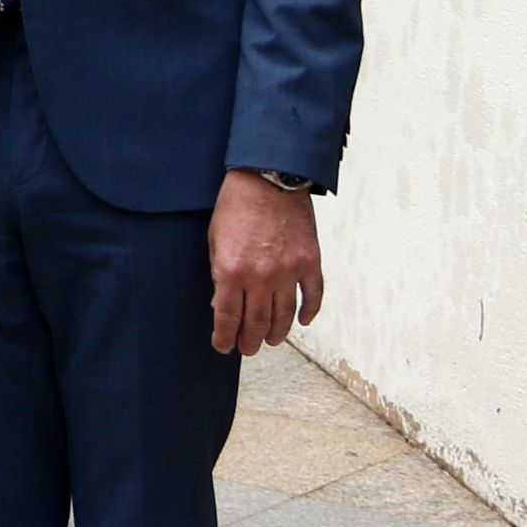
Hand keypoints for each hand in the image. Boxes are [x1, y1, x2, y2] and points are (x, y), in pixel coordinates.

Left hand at [211, 174, 324, 354]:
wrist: (269, 179)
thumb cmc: (235, 206)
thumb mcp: (214, 240)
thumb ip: (218, 273)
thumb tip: (220, 303)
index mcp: (231, 271)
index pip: (227, 317)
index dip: (224, 337)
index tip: (224, 346)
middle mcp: (260, 276)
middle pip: (256, 322)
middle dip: (250, 341)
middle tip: (248, 348)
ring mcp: (289, 270)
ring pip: (285, 315)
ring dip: (277, 332)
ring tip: (271, 340)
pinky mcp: (310, 261)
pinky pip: (313, 295)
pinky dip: (310, 312)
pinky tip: (304, 321)